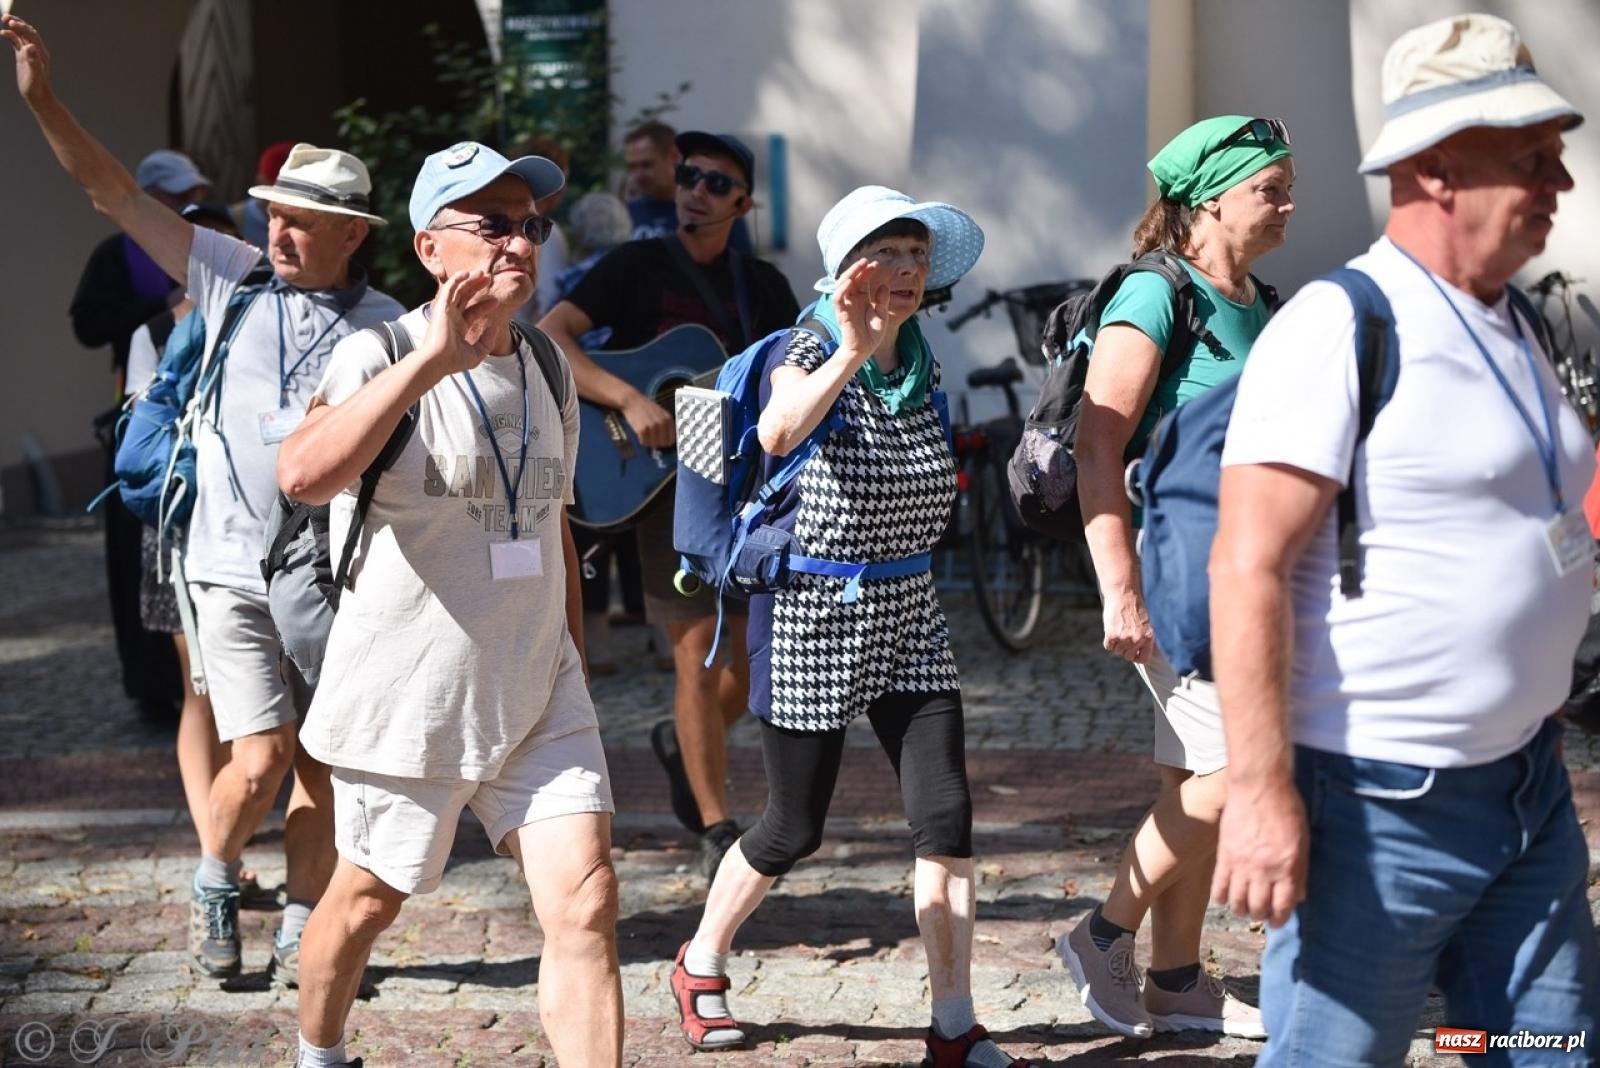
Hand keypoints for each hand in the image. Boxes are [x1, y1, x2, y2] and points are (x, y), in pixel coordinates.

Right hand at [3, 15, 51, 104]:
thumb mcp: (35, 75)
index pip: (32, 36)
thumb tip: (30, 46)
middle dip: (17, 23)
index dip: (22, 28)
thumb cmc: (37, 89)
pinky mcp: (23, 57)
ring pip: (21, 36)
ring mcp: (29, 54)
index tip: (11, 23)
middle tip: (5, 17)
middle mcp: (36, 52)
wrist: (38, 98)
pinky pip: (17, 43)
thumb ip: (33, 60)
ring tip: (4, 19)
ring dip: (14, 27)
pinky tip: (2, 34)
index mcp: (40, 54)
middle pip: (27, 32)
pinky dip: (10, 36)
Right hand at [422, 269, 494, 376]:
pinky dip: (456, 279)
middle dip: (476, 286)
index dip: (484, 305)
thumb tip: (495, 328)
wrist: (439, 361)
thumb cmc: (454, 360)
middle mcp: (451, 317)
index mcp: (458, 327)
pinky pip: (449, 288)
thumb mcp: (477, 353)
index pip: (473, 311)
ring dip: (468, 279)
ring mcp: (445, 311)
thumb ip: (487, 341)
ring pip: (457, 289)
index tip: (496, 301)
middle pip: (464, 296)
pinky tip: (467, 273)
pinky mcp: (441, 306)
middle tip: (488, 277)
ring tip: (481, 272)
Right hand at [622, 394, 674, 448]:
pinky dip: (641, 440)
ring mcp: (652, 426)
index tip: (660, 441)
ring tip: (645, 432)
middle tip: (651, 436)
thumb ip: (667, 425)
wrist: (632, 401)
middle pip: (663, 443)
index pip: (671, 439)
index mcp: (668, 419)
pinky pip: (644, 442)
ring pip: (653, 444)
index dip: (665, 442)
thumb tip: (668, 441)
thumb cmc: (646, 408)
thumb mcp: (661, 413)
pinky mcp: (642, 429)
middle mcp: (662, 423)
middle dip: (657, 442)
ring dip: (648, 441)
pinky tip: (640, 432)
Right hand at [833, 256, 893, 361]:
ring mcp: (846, 305)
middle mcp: (853, 299)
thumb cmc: (872, 334)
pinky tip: (851, 281)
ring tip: (859, 266)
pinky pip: (838, 298)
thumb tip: (883, 285)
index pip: (862, 280)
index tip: (877, 264)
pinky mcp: (841, 312)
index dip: (868, 271)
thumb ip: (882, 300)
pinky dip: (842, 289)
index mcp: (862, 298)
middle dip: (859, 268)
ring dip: (850, 273)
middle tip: (867, 261)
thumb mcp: (882, 315)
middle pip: (852, 279)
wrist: (864, 350)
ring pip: (842, 284)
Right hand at [1101, 586, 1154, 662]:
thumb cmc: (1134, 607)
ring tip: (1117, 630)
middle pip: (1128, 656)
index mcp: (1149, 637)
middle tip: (1123, 637)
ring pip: (1117, 651)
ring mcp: (1124, 638)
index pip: (1144, 658)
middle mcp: (1137, 639)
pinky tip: (1111, 630)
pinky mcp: (1112, 635)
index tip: (1133, 652)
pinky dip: (1108, 641)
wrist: (1124, 593)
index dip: (1137, 656)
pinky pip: (1108, 646)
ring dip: (1116, 644)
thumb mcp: (1145, 623)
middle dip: (1125, 649)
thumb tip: (1138, 652)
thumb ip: (1143, 638)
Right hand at [1211, 776, 1307, 927]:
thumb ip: (1300, 871)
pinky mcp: (1224, 855)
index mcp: (1288, 868)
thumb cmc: (1287, 809)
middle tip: (1260, 913)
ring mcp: (1242, 864)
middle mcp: (1265, 871)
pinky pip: (1219, 887)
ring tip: (1243, 907)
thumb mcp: (1303, 841)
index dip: (1279, 919)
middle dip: (1260, 915)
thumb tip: (1298, 896)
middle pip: (1258, 908)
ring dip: (1240, 910)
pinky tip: (1225, 897)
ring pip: (1237, 902)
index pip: (1283, 907)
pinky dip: (1221, 897)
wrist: (1260, 785)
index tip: (1277, 921)